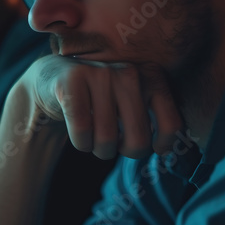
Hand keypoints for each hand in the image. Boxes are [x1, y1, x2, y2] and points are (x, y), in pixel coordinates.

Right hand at [13, 55, 182, 158]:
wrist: (53, 78)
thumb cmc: (101, 99)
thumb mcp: (134, 103)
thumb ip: (155, 120)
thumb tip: (166, 150)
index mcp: (153, 76)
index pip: (172, 126)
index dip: (159, 147)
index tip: (150, 146)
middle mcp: (130, 72)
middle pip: (139, 141)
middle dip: (123, 152)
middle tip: (115, 145)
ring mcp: (100, 73)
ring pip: (107, 139)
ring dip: (99, 150)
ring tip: (94, 138)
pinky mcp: (72, 80)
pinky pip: (82, 131)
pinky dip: (81, 143)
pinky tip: (79, 135)